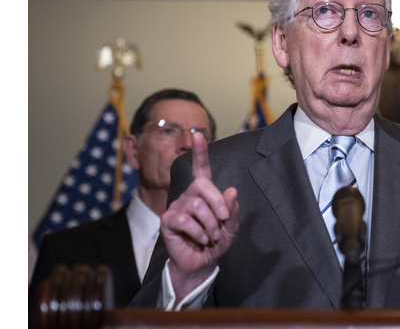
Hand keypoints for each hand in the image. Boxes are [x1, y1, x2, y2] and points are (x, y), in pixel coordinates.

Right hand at [160, 132, 238, 298]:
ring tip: (211, 236)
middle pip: (201, 185)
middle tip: (223, 220)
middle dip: (217, 202)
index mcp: (203, 194)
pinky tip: (201, 240)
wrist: (201, 264)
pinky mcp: (168, 221)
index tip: (197, 135)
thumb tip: (231, 191)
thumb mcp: (230, 227)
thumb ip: (232, 210)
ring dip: (210, 224)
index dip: (200, 152)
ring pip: (196, 205)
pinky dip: (198, 232)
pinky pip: (185, 220)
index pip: (201, 169)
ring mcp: (176, 207)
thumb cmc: (215, 242)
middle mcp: (188, 196)